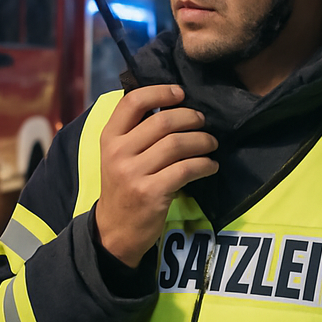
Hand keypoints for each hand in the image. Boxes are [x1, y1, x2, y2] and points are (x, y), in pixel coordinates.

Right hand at [94, 84, 218, 267]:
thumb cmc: (124, 186)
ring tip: (211, 143)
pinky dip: (205, 164)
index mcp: (109, 137)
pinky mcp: (151, 192)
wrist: (115, 230)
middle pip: (163, 122)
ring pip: (178, 144)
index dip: (160, 92)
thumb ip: (136, 131)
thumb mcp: (118, 155)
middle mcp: (118, 152)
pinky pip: (187, 169)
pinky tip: (211, 166)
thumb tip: (173, 103)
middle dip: (191, 118)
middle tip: (203, 122)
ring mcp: (133, 173)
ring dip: (203, 140)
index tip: (181, 93)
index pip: (132, 101)